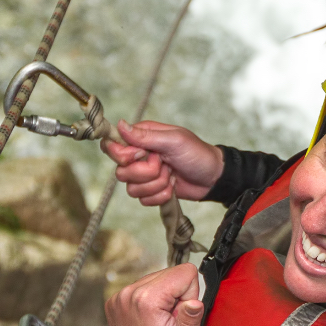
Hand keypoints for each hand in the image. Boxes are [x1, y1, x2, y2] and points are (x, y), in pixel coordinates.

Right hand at [101, 121, 223, 206]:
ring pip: (132, 189)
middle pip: (121, 172)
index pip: (112, 147)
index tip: (142, 154)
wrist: (213, 177)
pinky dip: (160, 196)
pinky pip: (143, 200)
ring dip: (157, 185)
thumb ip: (145, 136)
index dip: (123, 155)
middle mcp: (139, 156)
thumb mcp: (174, 140)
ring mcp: (144, 175)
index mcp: (141, 138)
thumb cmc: (196, 154)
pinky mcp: (151, 191)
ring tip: (171, 175)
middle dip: (146, 173)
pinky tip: (172, 187)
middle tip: (165, 164)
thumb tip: (119, 124)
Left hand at [105, 263, 204, 325]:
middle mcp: (128, 294)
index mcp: (146, 300)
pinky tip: (151, 321)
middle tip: (171, 322)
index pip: (185, 272)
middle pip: (170, 273)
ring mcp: (119, 297)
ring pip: (158, 278)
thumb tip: (195, 301)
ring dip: (164, 298)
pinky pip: (144, 287)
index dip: (191, 294)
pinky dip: (152, 301)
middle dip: (177, 295)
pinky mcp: (116, 301)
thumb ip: (190, 320)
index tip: (181, 316)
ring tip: (161, 323)